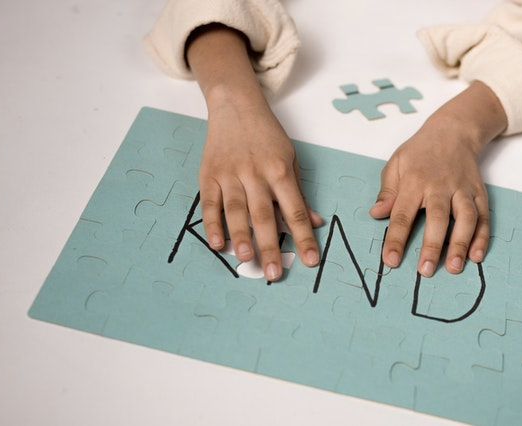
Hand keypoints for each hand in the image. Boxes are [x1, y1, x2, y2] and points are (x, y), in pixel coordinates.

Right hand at [187, 24, 321, 280]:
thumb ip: (298, 194)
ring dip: (241, 236)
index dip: (303, 237)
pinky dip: (212, 223)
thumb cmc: (267, 137)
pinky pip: (209, 203)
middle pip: (264, 215)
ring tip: (245, 259)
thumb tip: (313, 223)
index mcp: (280, 171)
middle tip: (273, 273)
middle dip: (270, 245)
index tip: (310, 261)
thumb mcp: (290, 160)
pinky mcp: (209, 175)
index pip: (295, 210)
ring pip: (236, 210)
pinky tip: (217, 243)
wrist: (236, 106)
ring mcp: (230, 174)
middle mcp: (256, 174)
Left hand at [370, 81, 506, 276]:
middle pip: (437, 218)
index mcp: (414, 181)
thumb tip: (376, 214)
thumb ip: (387, 191)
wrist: (453, 131)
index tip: (390, 260)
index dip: (395, 238)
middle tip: (426, 271)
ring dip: (461, 244)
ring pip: (465, 218)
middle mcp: (440, 186)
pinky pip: (483, 216)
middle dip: (432, 246)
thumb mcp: (396, 163)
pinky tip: (477, 255)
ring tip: (455, 268)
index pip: (402, 214)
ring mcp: (462, 190)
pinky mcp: (479, 193)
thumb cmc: (420, 151)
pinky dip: (482, 236)